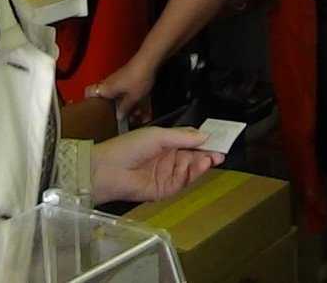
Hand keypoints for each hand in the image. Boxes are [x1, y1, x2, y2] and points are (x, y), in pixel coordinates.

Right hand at [87, 58, 156, 122]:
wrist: (149, 61)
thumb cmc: (138, 78)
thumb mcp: (133, 97)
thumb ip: (125, 108)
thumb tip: (119, 116)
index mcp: (105, 88)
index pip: (88, 92)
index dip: (88, 100)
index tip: (95, 111)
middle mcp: (108, 83)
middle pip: (104, 96)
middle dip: (113, 107)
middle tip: (122, 116)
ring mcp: (117, 78)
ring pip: (116, 93)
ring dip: (124, 103)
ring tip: (136, 113)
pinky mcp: (126, 76)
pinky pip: (124, 89)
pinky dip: (130, 97)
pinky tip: (140, 103)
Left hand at [91, 127, 223, 203]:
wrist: (107, 171)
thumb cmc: (129, 147)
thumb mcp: (158, 135)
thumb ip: (183, 137)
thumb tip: (206, 135)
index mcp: (165, 143)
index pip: (190, 142)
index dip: (204, 141)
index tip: (220, 140)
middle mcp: (167, 159)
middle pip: (193, 157)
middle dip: (207, 154)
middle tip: (220, 153)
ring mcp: (166, 175)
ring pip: (189, 170)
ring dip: (200, 164)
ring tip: (208, 159)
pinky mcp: (163, 190)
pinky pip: (182, 182)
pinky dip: (191, 175)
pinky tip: (196, 167)